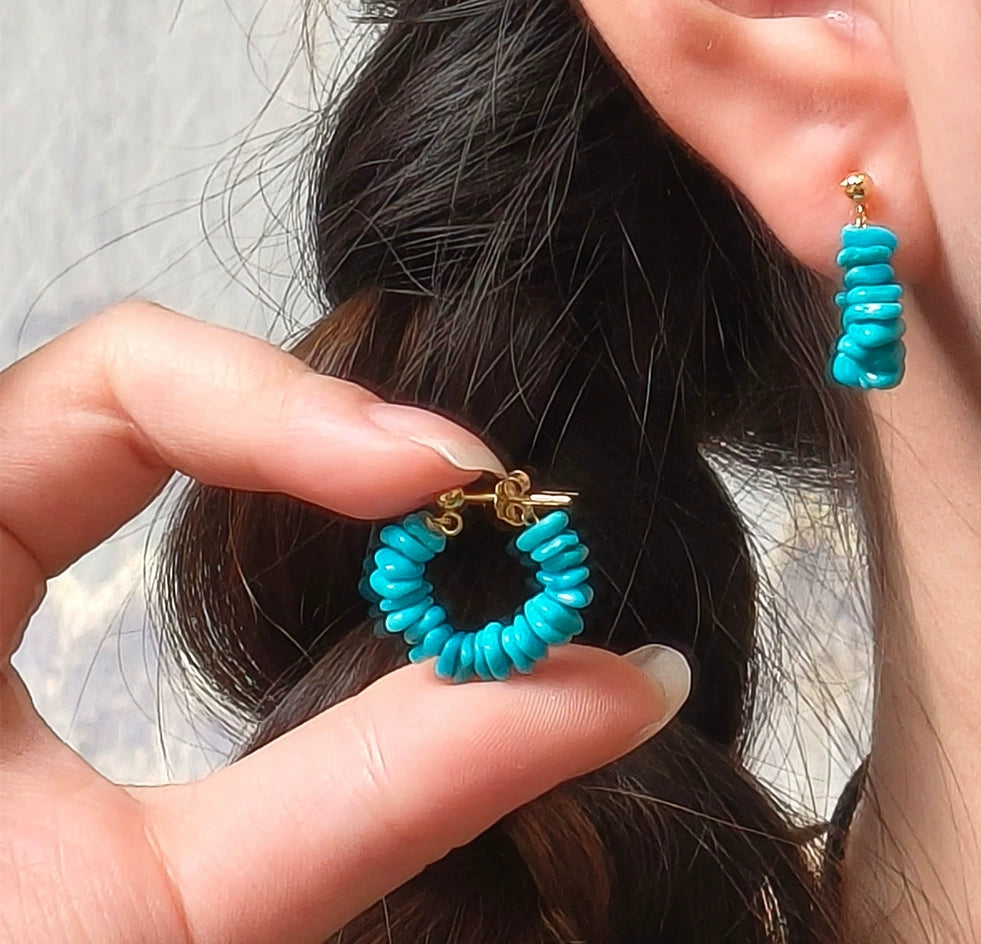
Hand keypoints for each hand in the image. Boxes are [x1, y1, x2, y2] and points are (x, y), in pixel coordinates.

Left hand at [0, 302, 689, 943]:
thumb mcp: (176, 923)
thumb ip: (391, 787)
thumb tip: (619, 690)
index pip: (109, 389)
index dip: (290, 407)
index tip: (441, 480)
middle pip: (134, 390)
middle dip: (316, 427)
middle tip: (467, 496)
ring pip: (141, 429)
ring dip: (296, 450)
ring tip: (433, 509)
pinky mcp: (0, 608)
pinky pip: (130, 486)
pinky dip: (252, 494)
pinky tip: (341, 528)